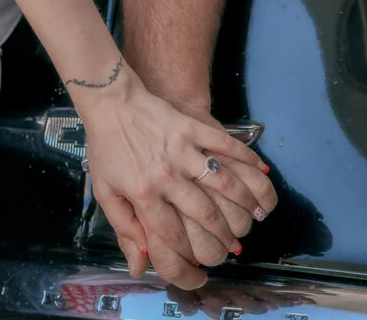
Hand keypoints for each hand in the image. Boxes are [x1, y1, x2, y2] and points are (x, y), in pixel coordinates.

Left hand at [69, 72, 276, 289]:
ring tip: (256, 215)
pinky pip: (226, 145)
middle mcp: (166, 174)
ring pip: (223, 181)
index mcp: (143, 193)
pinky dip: (247, 159)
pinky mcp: (192, 127)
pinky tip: (261, 173)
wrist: (110, 101)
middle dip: (224, 234)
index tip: (201, 263)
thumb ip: (123, 227)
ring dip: (244, 202)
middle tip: (235, 244)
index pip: (173, 233)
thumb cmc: (106, 149)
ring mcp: (181, 149)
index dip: (190, 253)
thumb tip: (138, 265)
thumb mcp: (104, 190)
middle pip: (205, 212)